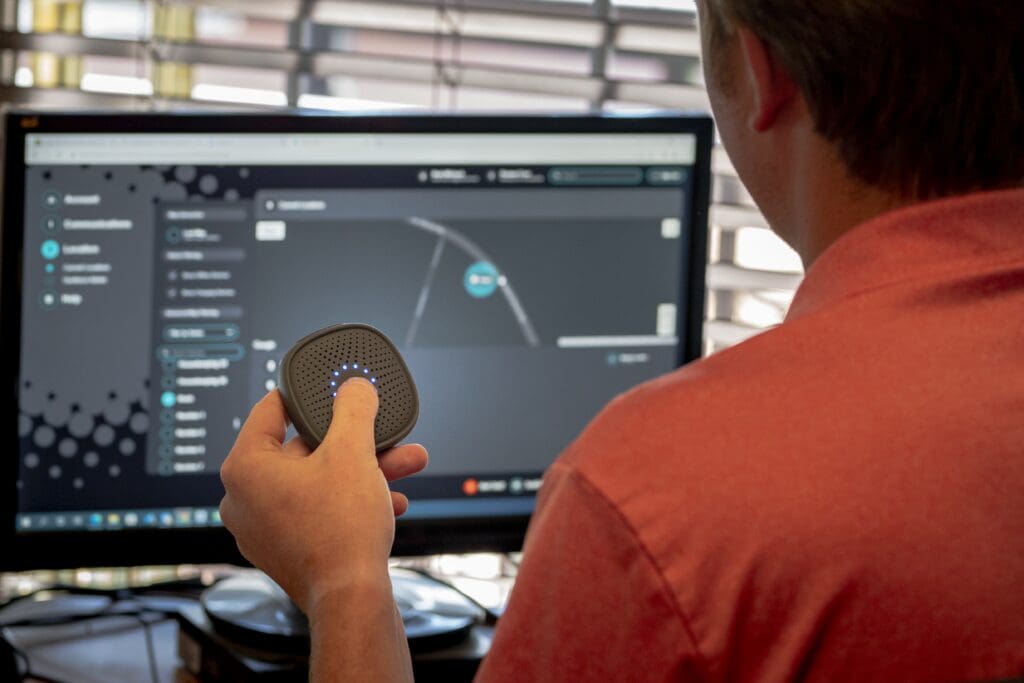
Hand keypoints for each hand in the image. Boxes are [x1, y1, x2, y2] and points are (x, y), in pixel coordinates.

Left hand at [219, 378, 428, 612]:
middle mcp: (243, 499)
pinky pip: (318, 510)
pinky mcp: (285, 550)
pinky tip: (389, 499)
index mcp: (245, 468)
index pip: (271, 410)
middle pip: (304, 449)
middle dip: (355, 442)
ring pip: (317, 481)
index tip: (327, 388)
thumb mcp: (353, 451)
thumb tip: (354, 389)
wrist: (351, 599)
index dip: (305, 394)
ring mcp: (262, 529)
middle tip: (383, 434)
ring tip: (404, 465)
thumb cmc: (340, 529)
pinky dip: (351, 500)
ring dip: (363, 470)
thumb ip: (353, 408)